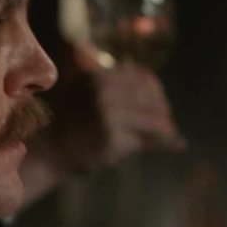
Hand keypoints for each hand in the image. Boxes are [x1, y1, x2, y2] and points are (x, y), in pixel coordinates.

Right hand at [20, 62, 182, 204]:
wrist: (50, 151)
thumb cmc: (70, 123)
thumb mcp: (85, 92)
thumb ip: (111, 83)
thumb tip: (145, 75)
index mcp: (100, 78)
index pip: (142, 77)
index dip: (156, 90)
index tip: (161, 103)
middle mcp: (105, 92)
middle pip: (151, 98)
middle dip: (164, 110)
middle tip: (169, 123)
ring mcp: (109, 115)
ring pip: (154, 119)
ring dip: (167, 128)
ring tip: (171, 135)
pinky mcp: (113, 139)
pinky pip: (148, 139)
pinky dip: (165, 143)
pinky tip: (175, 145)